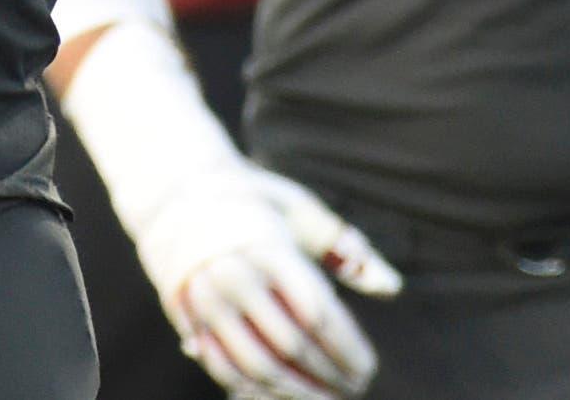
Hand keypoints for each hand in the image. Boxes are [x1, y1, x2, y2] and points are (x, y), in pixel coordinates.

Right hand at [133, 162, 402, 399]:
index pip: (318, 315)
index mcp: (269, 247)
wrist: (176, 190)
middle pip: (292, 346)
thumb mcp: (301, 211)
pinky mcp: (187, 316)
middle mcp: (236, 276)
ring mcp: (207, 300)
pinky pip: (223, 367)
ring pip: (257, 366)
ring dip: (297, 392)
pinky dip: (254, 390)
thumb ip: (347, 249)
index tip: (369, 369)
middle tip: (354, 387)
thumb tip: (393, 287)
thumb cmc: (255, 200)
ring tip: (326, 398)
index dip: (348, 349)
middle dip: (329, 375)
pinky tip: (282, 394)